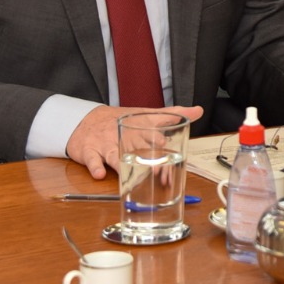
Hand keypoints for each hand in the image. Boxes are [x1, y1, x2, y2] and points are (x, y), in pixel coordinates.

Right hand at [65, 104, 200, 179]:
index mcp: (137, 126)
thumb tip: (199, 110)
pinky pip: (92, 160)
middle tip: (153, 163)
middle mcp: (122, 134)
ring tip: (127, 169)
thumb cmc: (120, 120)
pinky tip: (100, 174)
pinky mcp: (90, 152)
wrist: (85, 121)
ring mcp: (105, 143)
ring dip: (120, 162)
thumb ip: (171, 115)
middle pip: (133, 145)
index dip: (156, 136)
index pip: (148, 130)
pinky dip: (95, 167)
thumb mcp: (145, 115)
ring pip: (113, 154)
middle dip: (143, 154)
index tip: (164, 141)